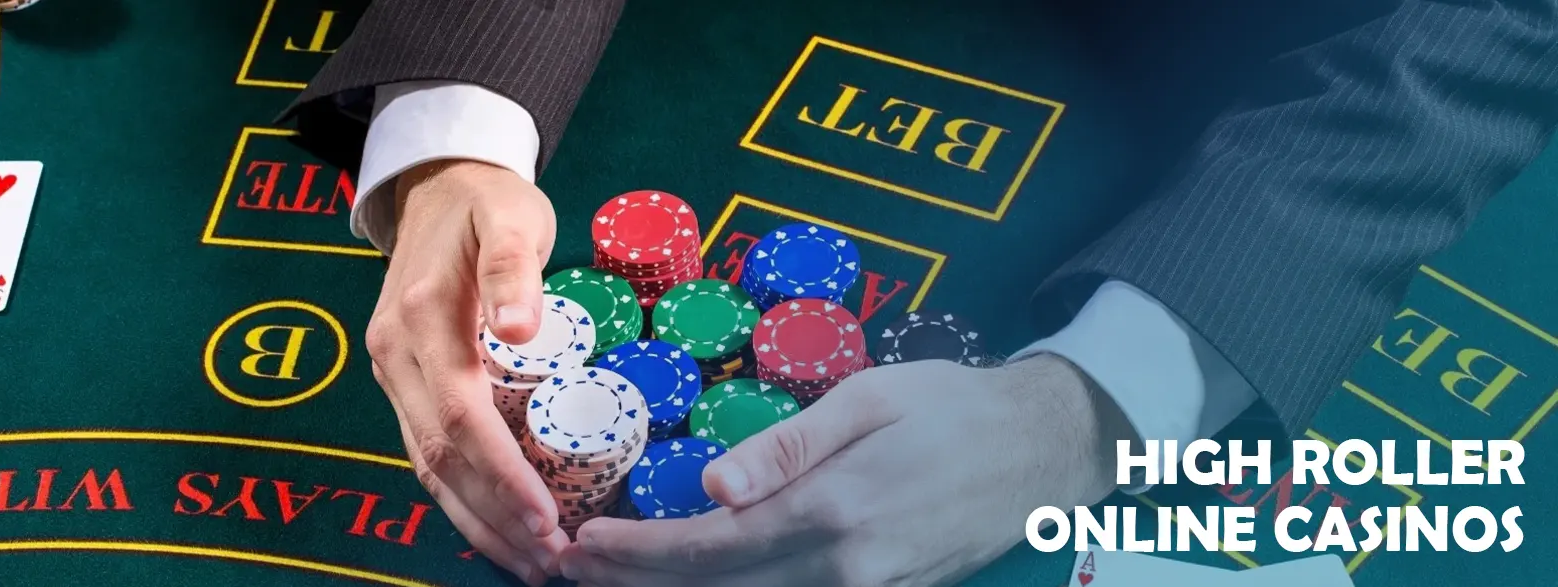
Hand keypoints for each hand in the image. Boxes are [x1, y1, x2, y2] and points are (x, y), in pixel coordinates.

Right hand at [366, 159, 564, 584]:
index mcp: (423, 320)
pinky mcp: (401, 377)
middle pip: (440, 456)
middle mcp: (396, 354)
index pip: (462, 418)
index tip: (546, 518)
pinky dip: (458, 492)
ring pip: (426, 462)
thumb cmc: (485, 200)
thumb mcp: (509, 216)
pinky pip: (424, 447)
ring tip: (526, 559)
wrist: (435, 182)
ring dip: (475, 518)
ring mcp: (392, 369)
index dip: (503, 475)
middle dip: (493, 517)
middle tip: (547, 560)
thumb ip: (512, 268)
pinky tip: (492, 522)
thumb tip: (521, 328)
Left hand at [558, 355, 1134, 586]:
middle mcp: (845, 568)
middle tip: (573, 569)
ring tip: (617, 578)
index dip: (639, 552)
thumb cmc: (955, 408)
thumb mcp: (868, 400)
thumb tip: (710, 487)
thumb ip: (786, 446)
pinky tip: (701, 580)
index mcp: (833, 512)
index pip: (710, 547)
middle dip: (640, 582)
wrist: (1048, 448)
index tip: (583, 543)